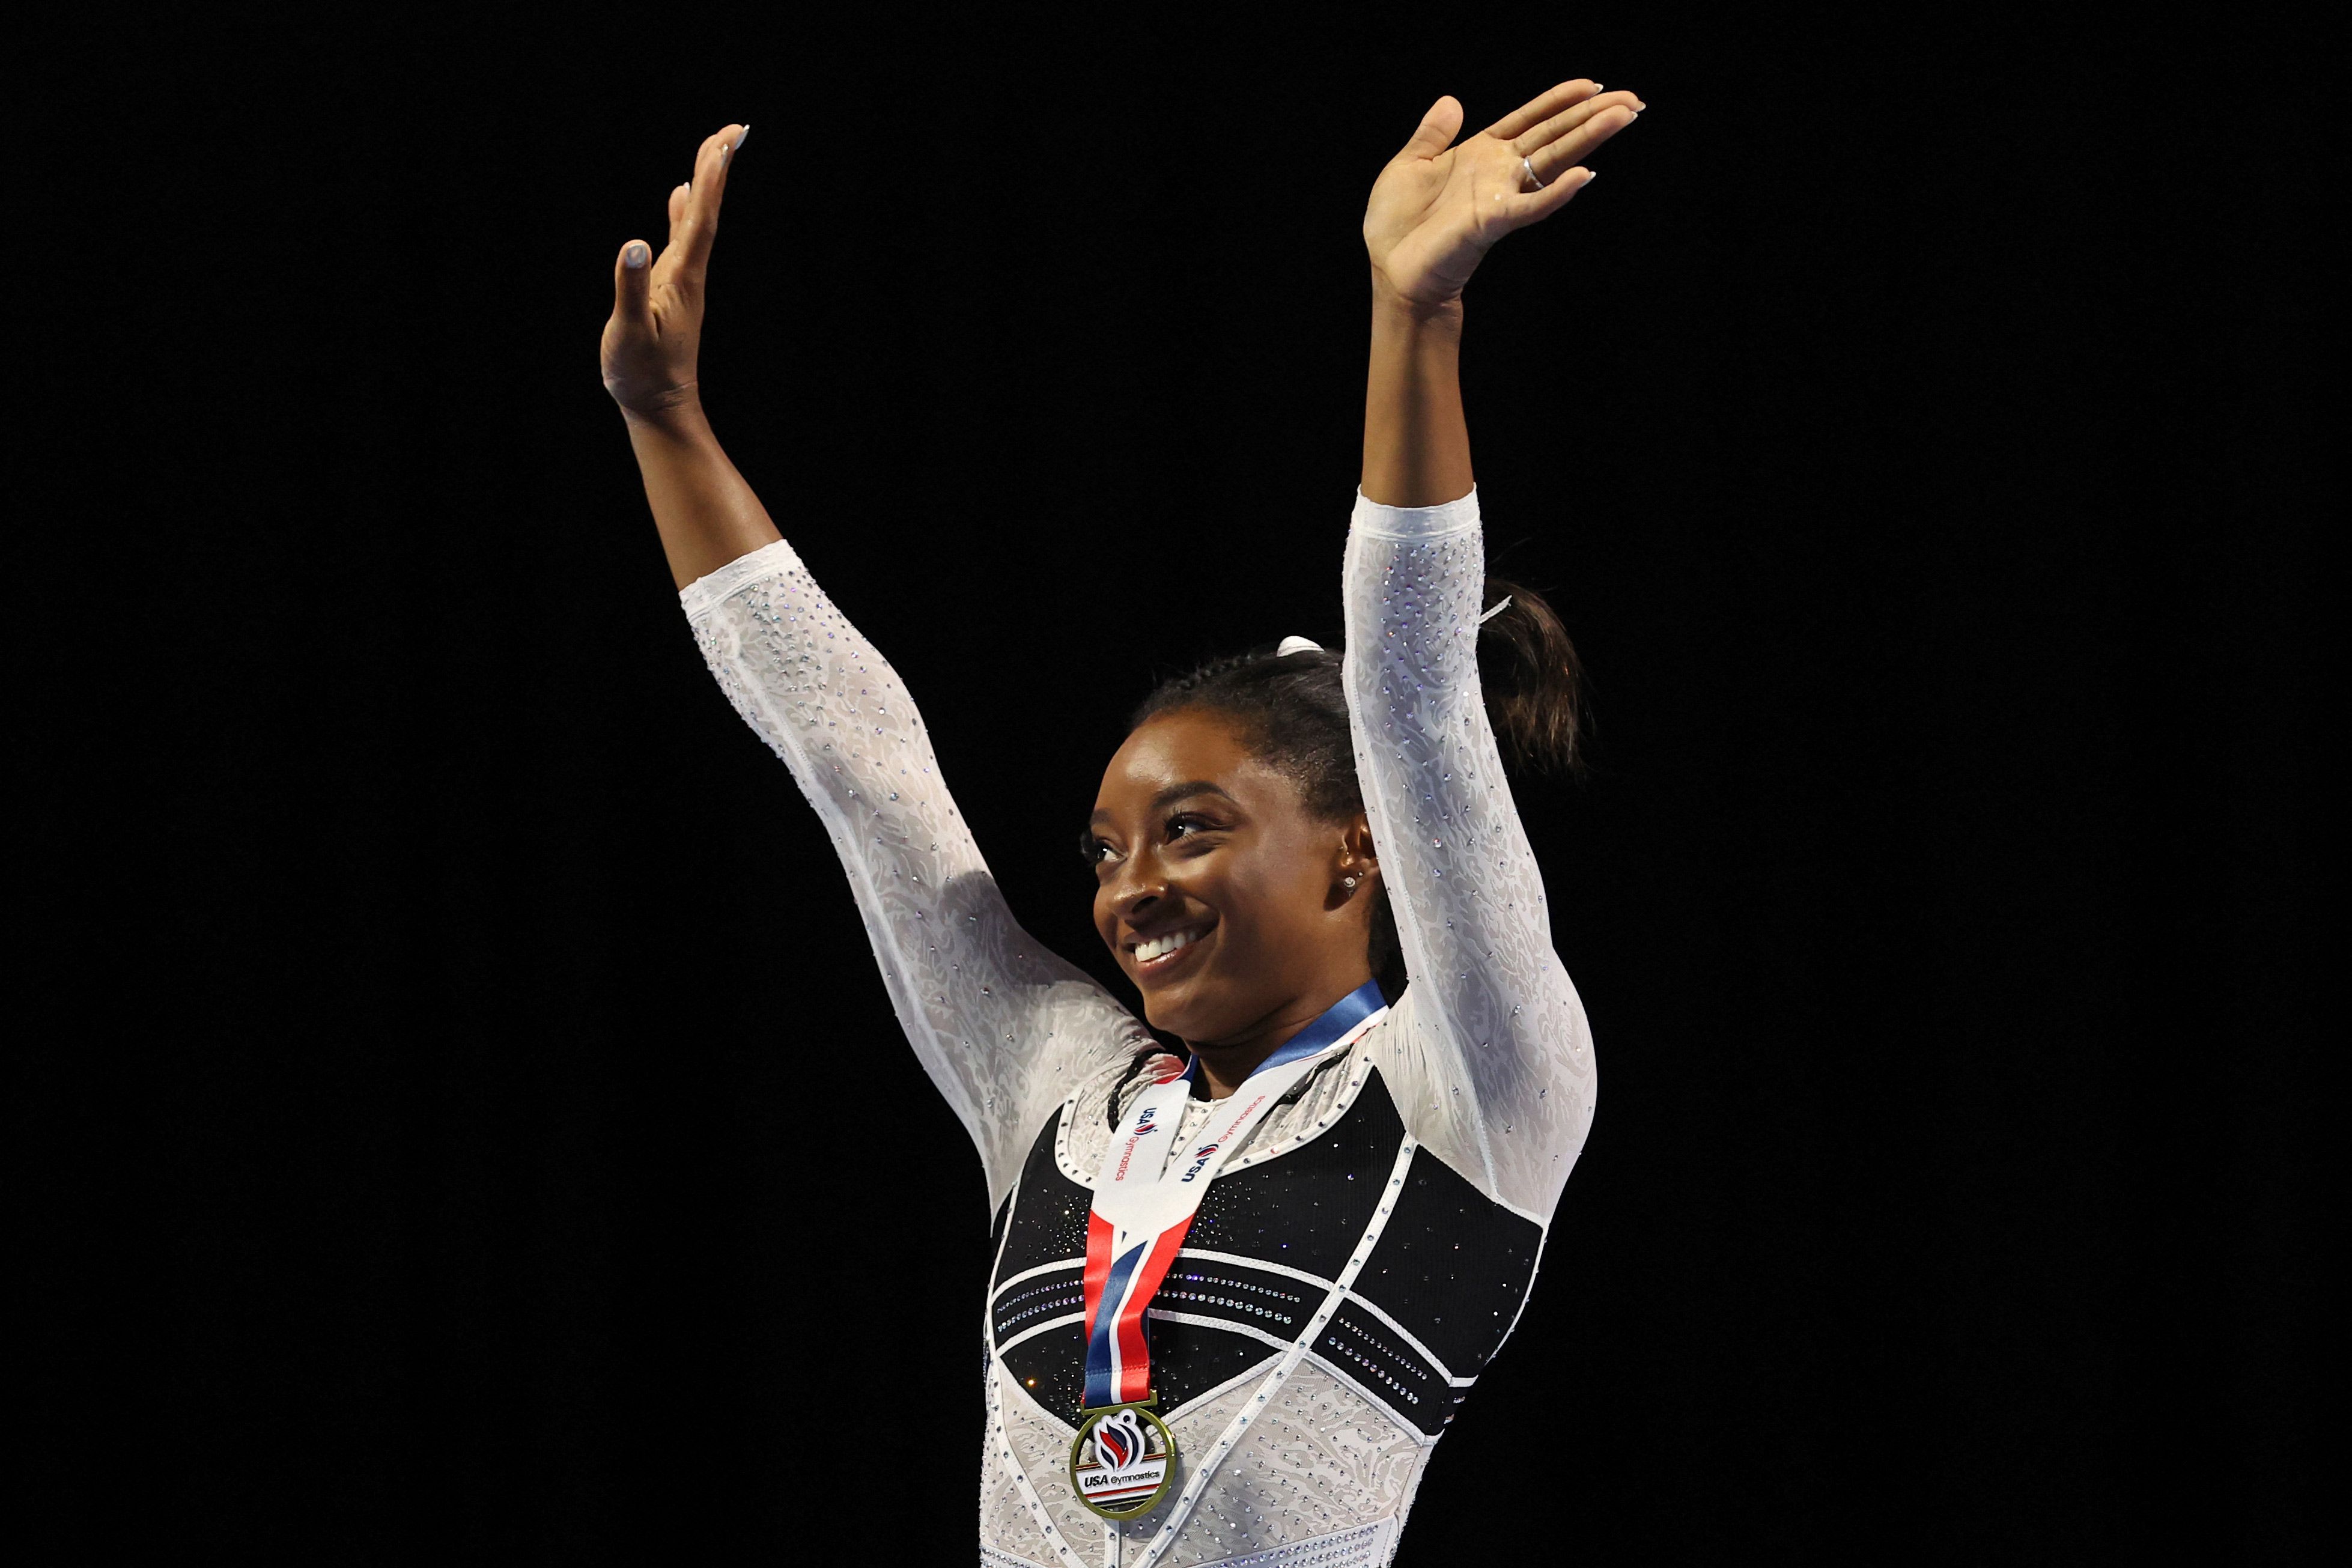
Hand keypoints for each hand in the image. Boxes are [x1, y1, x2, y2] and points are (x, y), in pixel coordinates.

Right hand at [601, 123, 749, 420]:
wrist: (658, 405)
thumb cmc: (640, 372)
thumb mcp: (629, 330)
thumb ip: (630, 287)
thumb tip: (634, 244)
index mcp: (681, 276)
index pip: (700, 218)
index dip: (711, 179)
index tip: (725, 142)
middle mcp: (688, 272)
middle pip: (706, 211)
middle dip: (717, 169)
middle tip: (732, 130)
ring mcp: (681, 278)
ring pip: (696, 220)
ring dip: (705, 184)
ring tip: (713, 149)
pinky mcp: (670, 287)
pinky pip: (681, 237)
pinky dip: (682, 210)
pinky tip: (679, 195)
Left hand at [1362, 81, 1641, 310]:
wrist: (1390, 269)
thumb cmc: (1397, 225)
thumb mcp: (1407, 166)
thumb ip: (1431, 134)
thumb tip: (1451, 101)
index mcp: (1479, 153)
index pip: (1529, 120)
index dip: (1559, 101)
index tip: (1592, 84)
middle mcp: (1498, 172)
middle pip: (1553, 136)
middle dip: (1590, 116)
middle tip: (1632, 100)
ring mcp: (1500, 196)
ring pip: (1552, 161)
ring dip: (1587, 139)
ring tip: (1621, 118)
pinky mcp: (1492, 223)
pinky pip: (1530, 207)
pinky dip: (1556, 193)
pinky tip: (1582, 176)